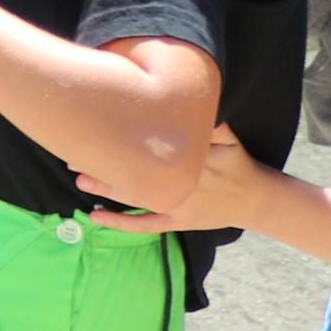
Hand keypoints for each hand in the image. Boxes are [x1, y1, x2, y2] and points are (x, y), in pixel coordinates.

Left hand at [80, 126, 271, 236]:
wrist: (255, 199)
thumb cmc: (237, 164)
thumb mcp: (230, 140)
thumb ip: (215, 124)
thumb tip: (198, 104)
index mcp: (190, 162)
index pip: (151, 149)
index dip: (123, 142)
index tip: (98, 131)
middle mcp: (180, 184)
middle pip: (138, 173)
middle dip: (106, 165)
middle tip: (74, 156)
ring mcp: (177, 206)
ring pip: (136, 198)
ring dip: (107, 190)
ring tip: (80, 180)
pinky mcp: (177, 222)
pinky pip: (146, 226)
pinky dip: (121, 223)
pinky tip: (96, 218)